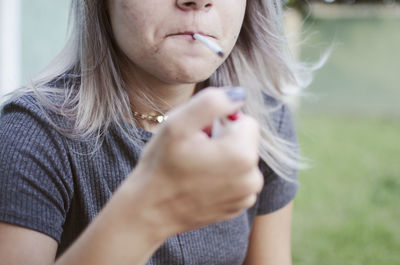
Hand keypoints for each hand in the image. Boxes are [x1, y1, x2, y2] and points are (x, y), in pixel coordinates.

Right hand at [127, 87, 262, 235]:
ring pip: (242, 160)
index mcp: (242, 154)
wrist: (149, 210)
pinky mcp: (238, 207)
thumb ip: (212, 102)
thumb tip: (239, 95)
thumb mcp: (178, 123)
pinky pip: (238, 180)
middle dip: (224, 139)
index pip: (246, 120)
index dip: (221, 122)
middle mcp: (252, 178)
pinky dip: (224, 177)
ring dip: (224, 158)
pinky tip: (200, 182)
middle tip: (196, 150)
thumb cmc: (161, 165)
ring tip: (197, 167)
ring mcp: (246, 196)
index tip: (200, 135)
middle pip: (246, 141)